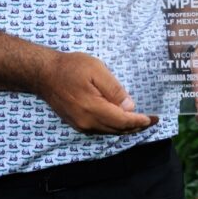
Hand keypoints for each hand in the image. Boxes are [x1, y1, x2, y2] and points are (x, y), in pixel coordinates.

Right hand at [36, 52, 157, 134]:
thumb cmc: (71, 67)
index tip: (154, 118)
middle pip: (117, 130)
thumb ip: (114, 89)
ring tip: (140, 121)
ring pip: (109, 131)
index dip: (140, 121)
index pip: (123, 121)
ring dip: (125, 128)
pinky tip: (120, 120)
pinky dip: (113, 126)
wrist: (43, 74)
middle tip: (151, 121)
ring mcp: (80, 125)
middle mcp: (87, 122)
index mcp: (93, 109)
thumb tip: (129, 107)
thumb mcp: (96, 70)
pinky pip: (100, 129)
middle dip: (136, 127)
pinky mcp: (76, 123)